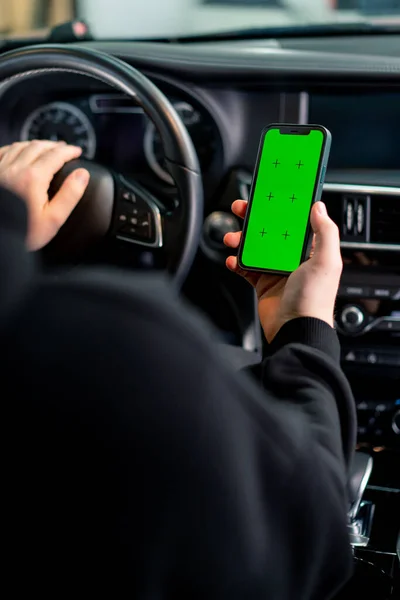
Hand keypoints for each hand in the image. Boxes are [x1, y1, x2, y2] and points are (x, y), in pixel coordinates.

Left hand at [0, 140, 89, 249]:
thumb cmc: (22, 233)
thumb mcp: (53, 219)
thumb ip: (70, 195)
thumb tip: (82, 175)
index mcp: (33, 178)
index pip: (56, 155)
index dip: (69, 151)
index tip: (77, 152)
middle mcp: (15, 169)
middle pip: (38, 147)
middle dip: (54, 146)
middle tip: (64, 149)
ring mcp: (0, 170)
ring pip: (20, 146)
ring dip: (36, 145)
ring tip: (45, 148)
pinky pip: (3, 152)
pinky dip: (15, 148)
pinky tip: (19, 152)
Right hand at [224, 200, 341, 342]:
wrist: (295, 329)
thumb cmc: (314, 299)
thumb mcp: (326, 261)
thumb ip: (325, 232)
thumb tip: (319, 207)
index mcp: (309, 250)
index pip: (293, 221)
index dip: (280, 207)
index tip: (267, 195)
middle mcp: (292, 258)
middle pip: (269, 231)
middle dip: (254, 219)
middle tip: (240, 208)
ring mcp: (276, 271)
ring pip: (254, 247)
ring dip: (240, 239)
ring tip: (231, 238)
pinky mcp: (262, 284)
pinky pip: (245, 268)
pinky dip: (236, 262)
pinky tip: (231, 260)